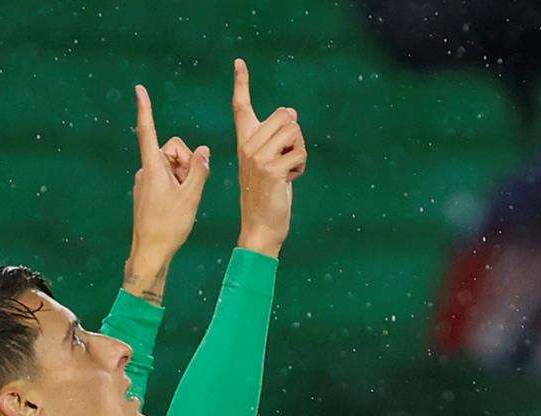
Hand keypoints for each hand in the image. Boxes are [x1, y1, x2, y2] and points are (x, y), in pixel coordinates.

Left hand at [126, 84, 209, 302]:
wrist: (150, 253)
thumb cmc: (168, 226)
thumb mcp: (191, 195)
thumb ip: (199, 169)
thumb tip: (203, 150)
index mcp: (152, 167)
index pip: (148, 131)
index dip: (145, 109)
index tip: (139, 89)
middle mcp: (146, 170)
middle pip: (173, 150)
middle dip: (185, 163)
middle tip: (188, 188)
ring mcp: (145, 182)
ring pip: (172, 166)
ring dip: (183, 177)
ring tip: (183, 201)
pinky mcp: (147, 192)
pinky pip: (167, 179)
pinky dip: (177, 186)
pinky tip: (177, 207)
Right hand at [231, 58, 305, 258]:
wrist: (260, 228)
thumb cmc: (268, 197)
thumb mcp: (271, 164)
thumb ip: (278, 139)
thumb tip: (291, 112)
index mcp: (245, 142)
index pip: (241, 107)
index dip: (241, 83)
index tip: (239, 63)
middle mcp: (248, 146)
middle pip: (285, 116)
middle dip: (295, 137)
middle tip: (284, 162)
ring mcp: (258, 157)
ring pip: (295, 132)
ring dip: (299, 154)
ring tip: (285, 173)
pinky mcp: (271, 169)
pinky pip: (300, 153)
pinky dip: (300, 168)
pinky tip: (288, 182)